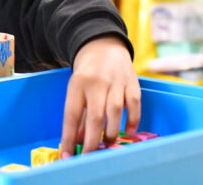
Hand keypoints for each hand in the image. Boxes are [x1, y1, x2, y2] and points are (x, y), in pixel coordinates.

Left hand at [60, 36, 140, 157]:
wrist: (103, 46)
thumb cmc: (87, 73)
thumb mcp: (77, 89)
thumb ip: (79, 114)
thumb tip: (77, 142)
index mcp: (77, 84)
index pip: (71, 114)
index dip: (69, 137)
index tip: (67, 154)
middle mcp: (96, 82)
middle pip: (95, 116)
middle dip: (92, 141)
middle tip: (90, 156)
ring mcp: (116, 82)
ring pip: (115, 112)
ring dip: (111, 132)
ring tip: (107, 143)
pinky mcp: (132, 83)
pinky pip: (134, 105)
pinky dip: (133, 120)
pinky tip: (129, 131)